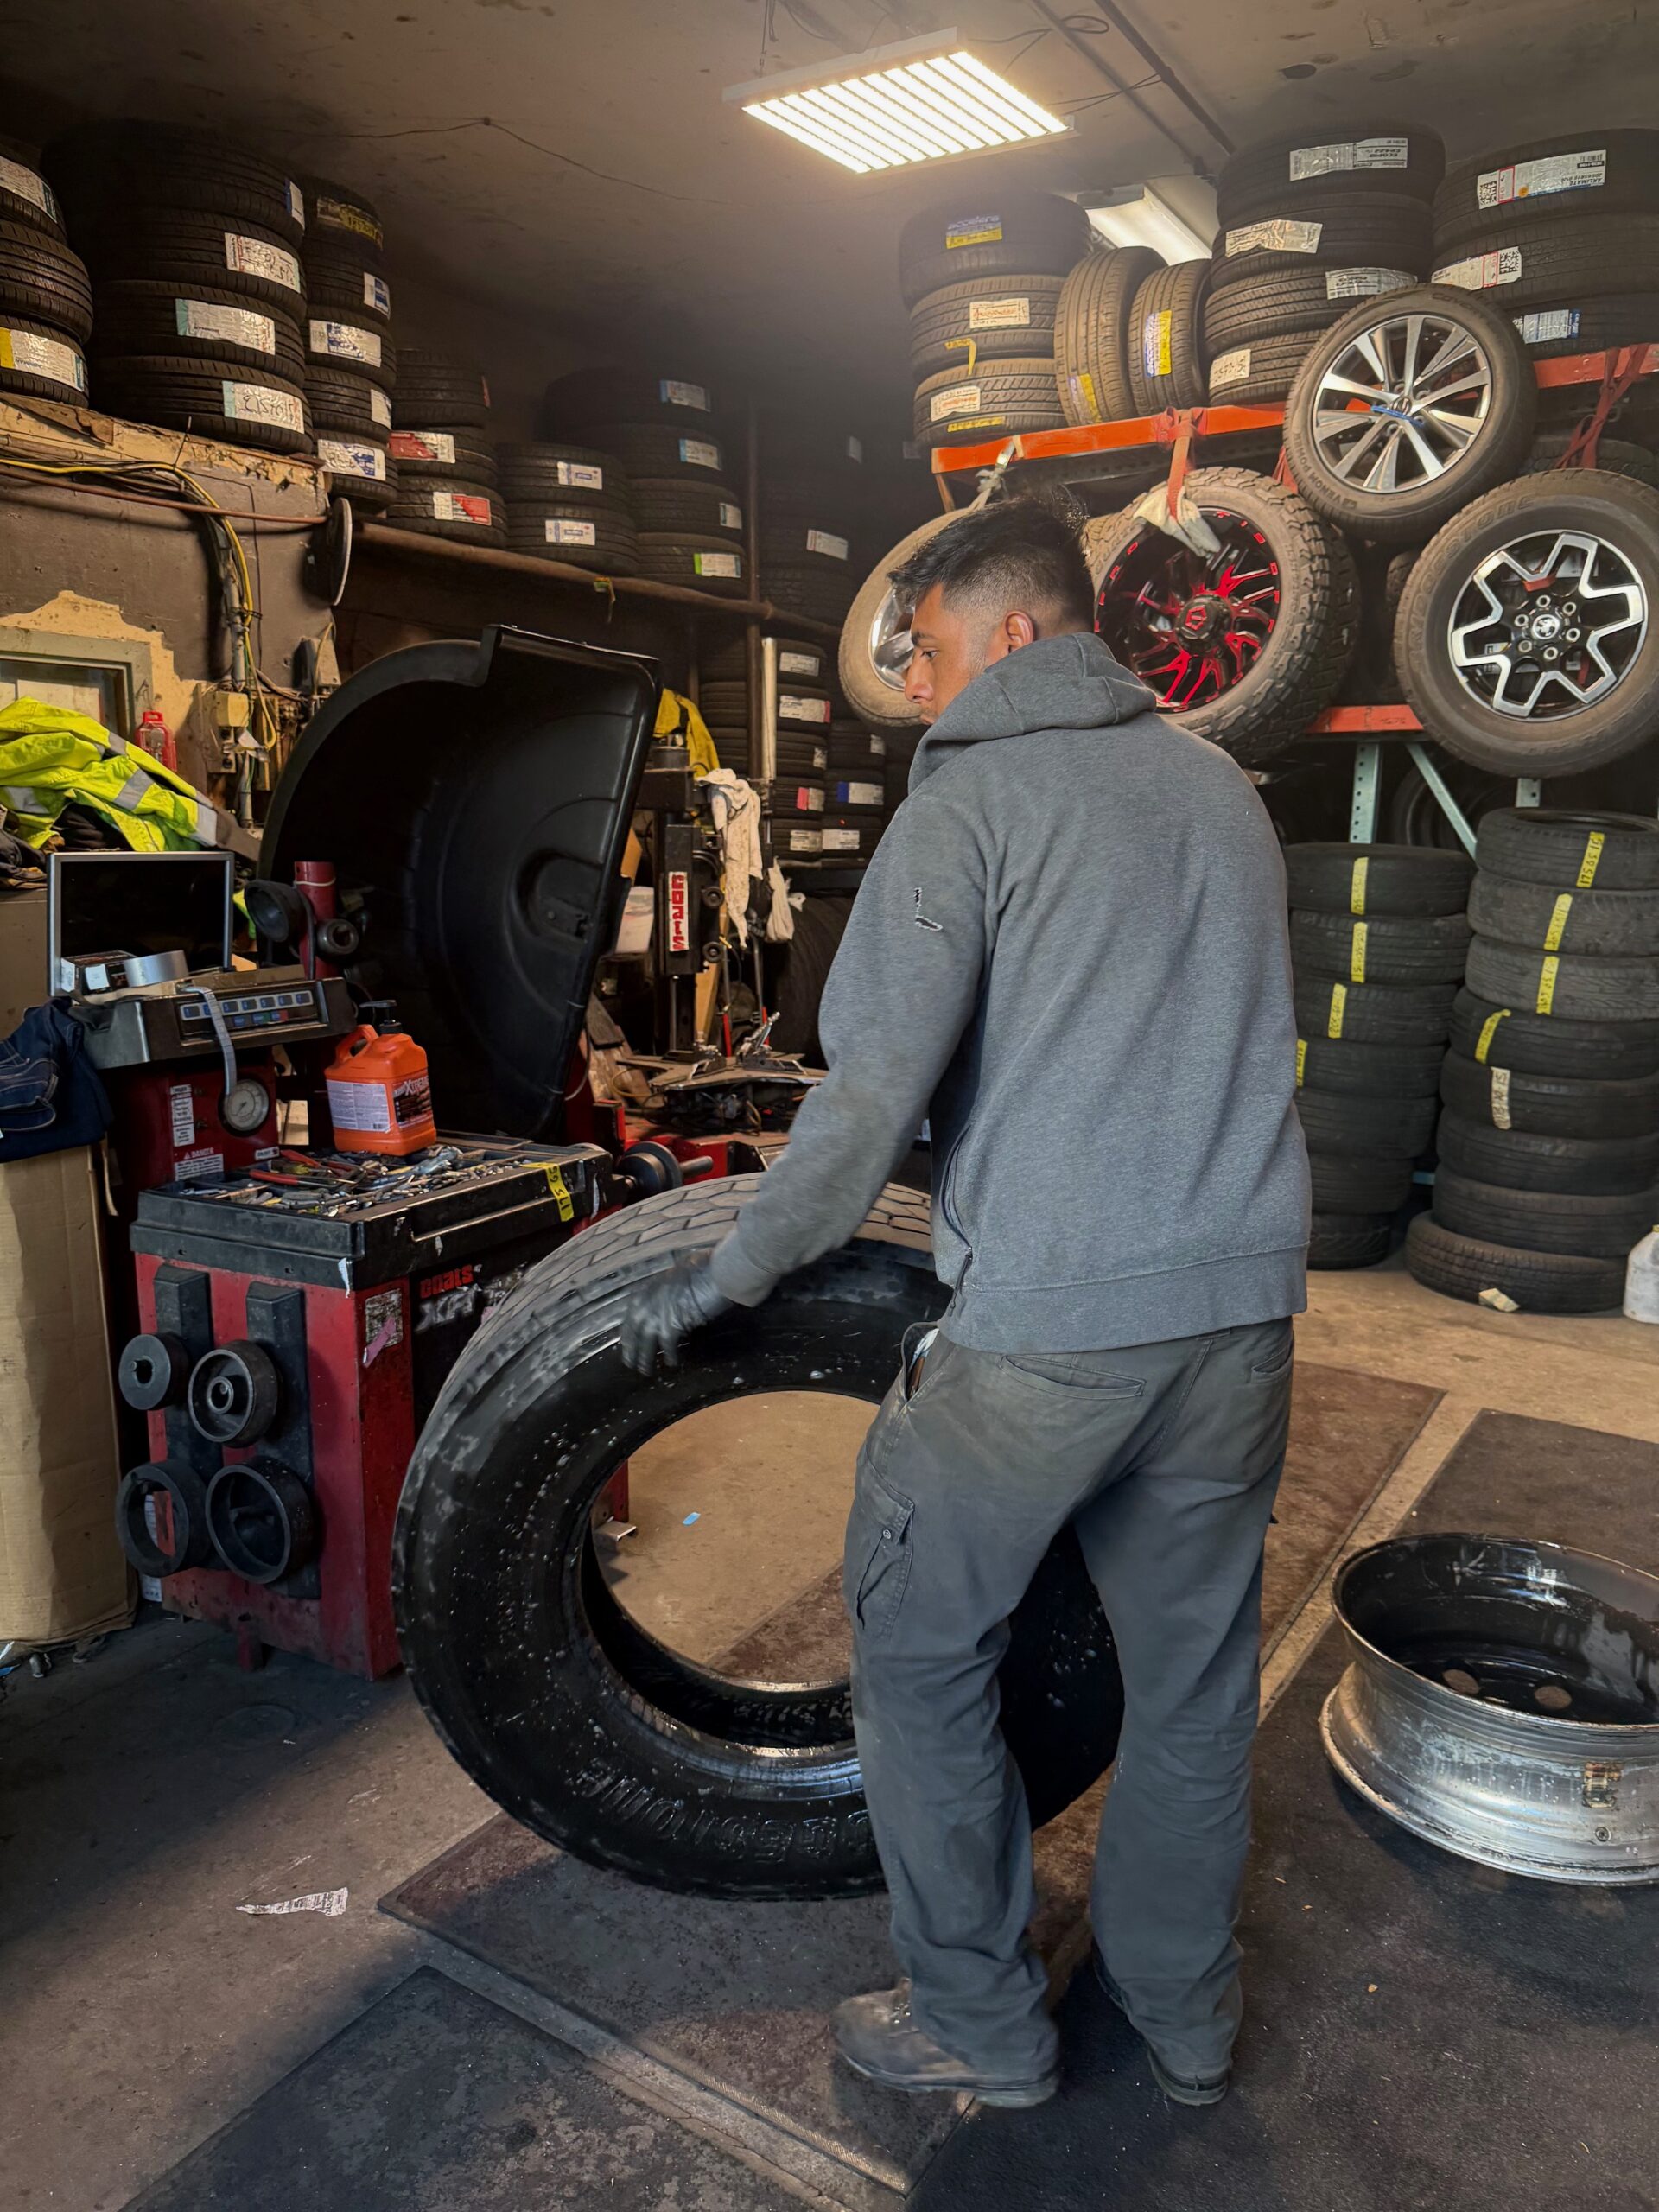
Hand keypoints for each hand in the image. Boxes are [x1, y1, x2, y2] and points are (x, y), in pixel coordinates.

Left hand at [619, 1254, 734, 1373]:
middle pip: (634, 1331)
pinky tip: (672, 1362)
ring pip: (645, 1341)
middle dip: (631, 1348)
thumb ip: (669, 1289)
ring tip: (645, 1370)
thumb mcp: (678, 1275)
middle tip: (630, 1363)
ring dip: (644, 1358)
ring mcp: (658, 1313)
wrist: (715, 1272)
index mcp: (648, 1288)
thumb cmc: (703, 1268)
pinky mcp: (672, 1324)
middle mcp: (648, 1301)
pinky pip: (667, 1344)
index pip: (631, 1315)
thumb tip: (672, 1298)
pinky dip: (670, 1354)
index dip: (629, 1332)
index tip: (627, 1343)